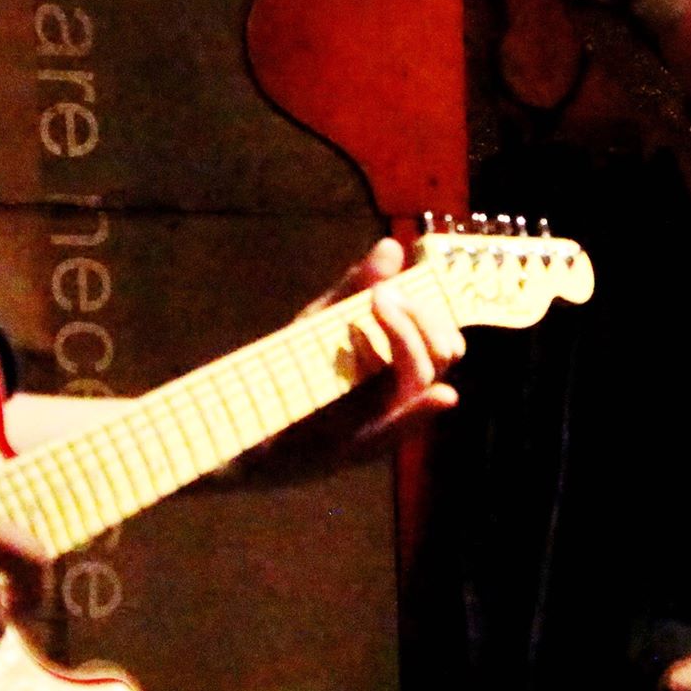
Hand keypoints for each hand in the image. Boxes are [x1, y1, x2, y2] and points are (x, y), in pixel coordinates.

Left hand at [310, 237, 464, 441]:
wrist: (245, 417)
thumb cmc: (291, 369)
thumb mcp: (324, 320)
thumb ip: (359, 285)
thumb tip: (392, 245)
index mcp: (399, 371)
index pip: (445, 343)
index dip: (431, 313)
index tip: (390, 289)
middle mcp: (399, 398)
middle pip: (443, 355)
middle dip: (419, 316)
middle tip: (380, 295)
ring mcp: (382, 424)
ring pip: (424, 378)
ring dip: (406, 334)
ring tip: (373, 304)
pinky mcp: (356, 446)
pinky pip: (398, 423)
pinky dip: (411, 398)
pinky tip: (397, 368)